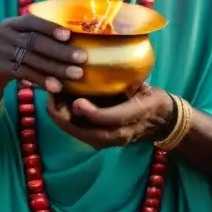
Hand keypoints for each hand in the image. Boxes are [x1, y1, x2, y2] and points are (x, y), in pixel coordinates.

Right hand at [0, 14, 84, 99]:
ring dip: (56, 68)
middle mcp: (4, 34)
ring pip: (32, 59)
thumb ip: (39, 37)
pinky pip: (25, 74)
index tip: (69, 35)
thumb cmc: (13, 54)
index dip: (51, 28)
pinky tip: (56, 86)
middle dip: (60, 50)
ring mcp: (0, 51)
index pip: (32, 21)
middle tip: (82, 58)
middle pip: (34, 41)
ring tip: (76, 74)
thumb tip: (74, 41)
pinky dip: (42, 80)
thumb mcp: (20, 41)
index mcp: (11, 23)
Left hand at [45, 84, 173, 149]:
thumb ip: (127, 84)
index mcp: (131, 118)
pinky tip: (57, 101)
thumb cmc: (151, 100)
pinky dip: (64, 118)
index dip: (90, 112)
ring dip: (60, 115)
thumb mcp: (144, 89)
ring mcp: (105, 140)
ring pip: (76, 132)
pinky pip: (76, 131)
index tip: (76, 100)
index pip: (108, 119)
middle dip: (63, 113)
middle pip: (83, 131)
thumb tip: (106, 70)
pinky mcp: (98, 140)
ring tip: (51, 94)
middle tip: (52, 92)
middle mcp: (115, 135)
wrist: (161, 123)